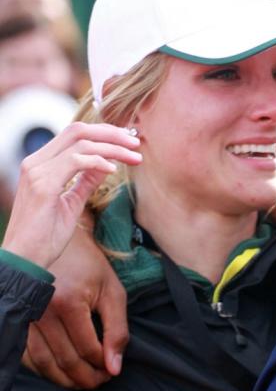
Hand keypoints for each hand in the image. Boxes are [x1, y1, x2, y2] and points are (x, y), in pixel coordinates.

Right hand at [3, 122, 139, 273]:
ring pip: (80, 143)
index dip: (102, 134)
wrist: (24, 259)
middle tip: (136, 142)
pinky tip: (115, 170)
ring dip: (111, 147)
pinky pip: (75, 161)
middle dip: (111, 133)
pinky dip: (97, 162)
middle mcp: (36, 162)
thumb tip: (106, 165)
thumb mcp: (71, 204)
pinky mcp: (43, 184)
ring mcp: (37, 171)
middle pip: (77, 131)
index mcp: (41, 164)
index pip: (73, 135)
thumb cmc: (45, 237)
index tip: (127, 143)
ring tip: (134, 156)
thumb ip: (85, 182)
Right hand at [23, 226, 127, 388]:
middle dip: (85, 378)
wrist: (55, 236)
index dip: (102, 367)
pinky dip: (42, 368)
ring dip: (63, 379)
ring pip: (42, 362)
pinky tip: (58, 370)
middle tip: (98, 382)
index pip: (88, 349)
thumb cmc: (89, 264)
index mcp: (68, 302)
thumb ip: (118, 331)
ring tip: (80, 382)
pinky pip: (25, 353)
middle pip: (65, 360)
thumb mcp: (113, 292)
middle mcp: (42, 309)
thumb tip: (114, 368)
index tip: (111, 372)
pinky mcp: (16, 316)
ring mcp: (25, 313)